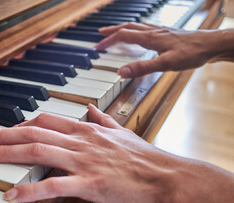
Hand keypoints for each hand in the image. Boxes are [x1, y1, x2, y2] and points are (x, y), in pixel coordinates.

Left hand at [0, 105, 233, 202]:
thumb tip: (90, 108)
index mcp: (88, 130)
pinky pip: (54, 185)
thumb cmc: (146, 158)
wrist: (167, 177)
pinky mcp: (90, 183)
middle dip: (3, 135)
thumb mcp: (122, 132)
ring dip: (8, 153)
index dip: (21, 123)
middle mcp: (81, 141)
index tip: (4, 128)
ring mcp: (84, 161)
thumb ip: (103, 119)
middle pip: (34, 133)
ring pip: (38, 151)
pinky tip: (11, 194)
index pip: (47, 120)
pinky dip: (30, 190)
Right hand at [95, 22, 230, 77]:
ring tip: (115, 32)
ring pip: (136, 26)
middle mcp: (153, 31)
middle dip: (112, 31)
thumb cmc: (191, 53)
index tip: (97, 47)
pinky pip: (146, 28)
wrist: (211, 45)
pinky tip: (140, 34)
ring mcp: (160, 31)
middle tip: (100, 35)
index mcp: (149, 38)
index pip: (122, 36)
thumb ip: (142, 68)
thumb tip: (121, 71)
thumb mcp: (165, 64)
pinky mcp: (167, 33)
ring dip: (122, 28)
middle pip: (127, 27)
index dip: (108, 41)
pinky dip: (136, 29)